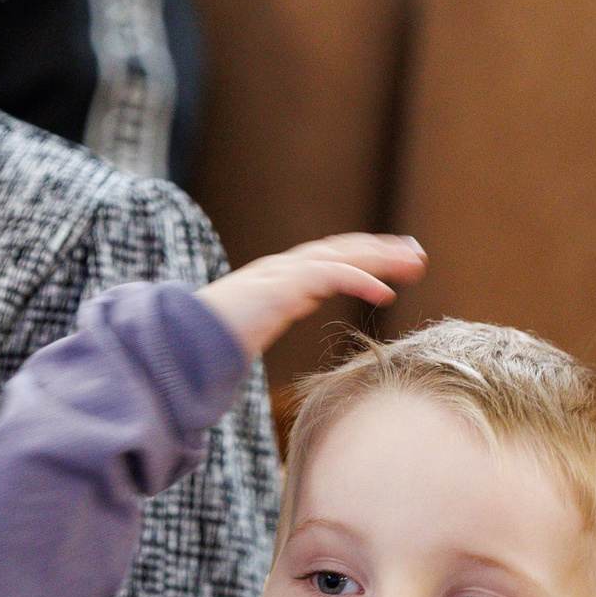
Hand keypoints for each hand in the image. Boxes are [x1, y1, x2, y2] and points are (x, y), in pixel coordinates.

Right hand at [193, 234, 423, 360]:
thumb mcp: (246, 333)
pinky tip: (385, 292)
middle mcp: (282, 270)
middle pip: (341, 250)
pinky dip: (361, 280)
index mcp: (277, 281)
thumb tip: (261, 339)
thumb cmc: (206, 345)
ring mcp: (281, 274)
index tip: (392, 267)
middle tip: (416, 254)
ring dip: (380, 259)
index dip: (361, 260)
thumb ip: (264, 325)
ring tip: (414, 264)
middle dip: (380, 250)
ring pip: (341, 256)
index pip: (327, 261)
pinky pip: (330, 276)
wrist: (179, 343)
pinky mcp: (281, 286)